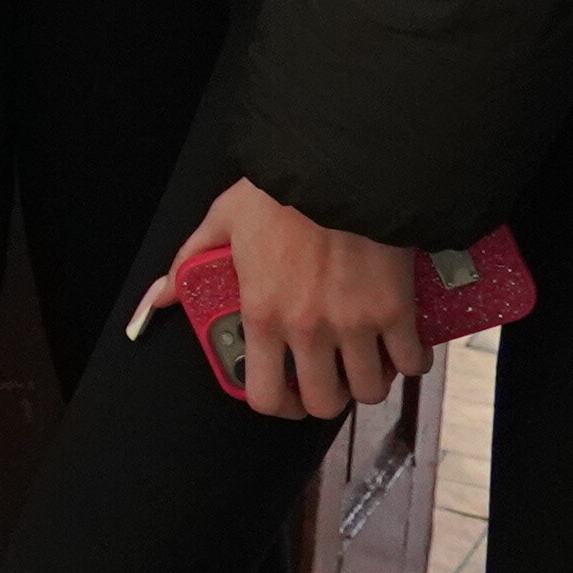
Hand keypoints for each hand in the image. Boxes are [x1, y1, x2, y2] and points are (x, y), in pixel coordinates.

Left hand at [134, 176, 425, 419]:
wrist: (338, 165)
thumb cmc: (281, 190)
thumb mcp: (223, 221)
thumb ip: (189, 263)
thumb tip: (160, 298)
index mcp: (262, 314)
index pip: (266, 395)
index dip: (279, 406)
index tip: (288, 397)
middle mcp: (307, 329)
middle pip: (324, 403)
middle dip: (329, 398)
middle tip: (333, 378)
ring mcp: (354, 323)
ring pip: (370, 389)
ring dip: (371, 381)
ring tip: (368, 361)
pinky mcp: (396, 310)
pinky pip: (412, 361)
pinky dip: (411, 361)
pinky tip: (404, 345)